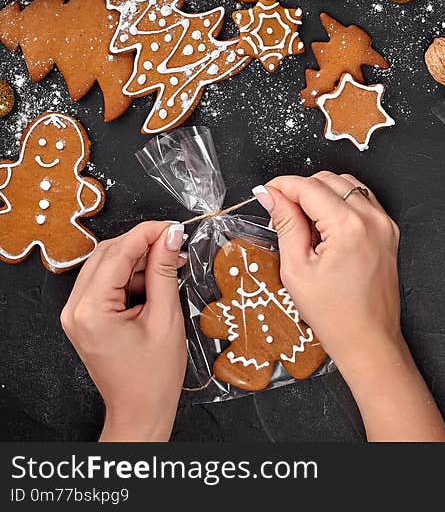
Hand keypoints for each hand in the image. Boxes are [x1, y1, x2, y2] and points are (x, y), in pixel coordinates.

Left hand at [61, 221, 186, 441]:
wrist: (140, 409)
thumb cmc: (154, 376)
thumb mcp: (166, 318)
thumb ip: (164, 272)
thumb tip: (170, 237)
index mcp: (92, 310)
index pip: (118, 253)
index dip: (148, 234)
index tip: (174, 227)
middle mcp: (76, 309)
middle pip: (107, 255)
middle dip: (143, 244)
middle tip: (175, 243)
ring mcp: (77, 314)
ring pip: (106, 266)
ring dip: (138, 260)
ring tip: (171, 265)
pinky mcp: (85, 318)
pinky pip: (106, 283)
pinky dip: (131, 276)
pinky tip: (156, 281)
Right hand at [254, 173, 444, 441]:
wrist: (368, 339)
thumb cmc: (334, 314)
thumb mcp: (297, 269)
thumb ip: (285, 224)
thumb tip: (271, 196)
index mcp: (349, 226)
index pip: (309, 187)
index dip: (282, 186)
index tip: (266, 192)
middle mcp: (372, 219)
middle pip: (329, 180)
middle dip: (301, 189)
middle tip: (281, 212)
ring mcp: (384, 224)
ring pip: (347, 185)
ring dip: (322, 193)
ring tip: (303, 223)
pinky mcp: (389, 232)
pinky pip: (362, 200)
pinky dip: (341, 203)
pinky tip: (326, 227)